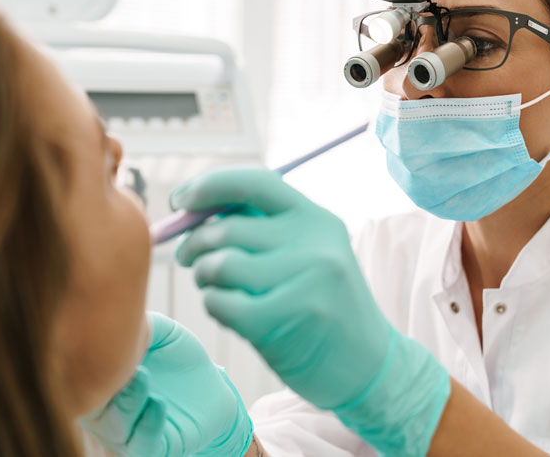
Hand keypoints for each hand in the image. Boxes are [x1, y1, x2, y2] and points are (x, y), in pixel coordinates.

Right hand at [82, 312, 252, 456]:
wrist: (213, 384)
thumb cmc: (178, 358)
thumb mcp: (159, 334)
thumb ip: (137, 325)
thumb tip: (115, 307)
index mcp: (101, 386)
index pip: (81, 381)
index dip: (85, 366)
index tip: (101, 342)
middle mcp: (108, 414)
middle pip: (92, 409)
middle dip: (105, 386)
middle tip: (121, 363)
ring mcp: (129, 433)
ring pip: (115, 429)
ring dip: (126, 404)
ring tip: (141, 377)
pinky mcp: (157, 448)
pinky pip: (144, 445)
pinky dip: (148, 425)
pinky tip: (158, 402)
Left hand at [171, 168, 449, 455]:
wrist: (368, 365)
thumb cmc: (325, 307)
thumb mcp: (311, 255)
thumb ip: (263, 229)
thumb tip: (193, 212)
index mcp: (318, 220)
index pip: (256, 183)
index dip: (209, 186)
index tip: (180, 200)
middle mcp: (314, 244)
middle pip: (226, 227)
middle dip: (195, 244)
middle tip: (192, 261)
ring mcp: (302, 281)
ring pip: (219, 264)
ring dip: (205, 278)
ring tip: (219, 289)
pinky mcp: (283, 319)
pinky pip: (220, 302)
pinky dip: (215, 306)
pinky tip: (233, 315)